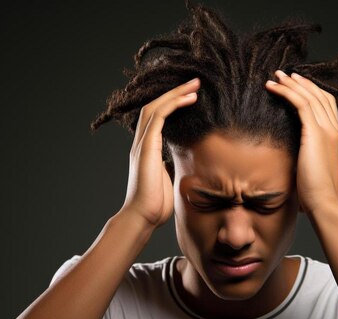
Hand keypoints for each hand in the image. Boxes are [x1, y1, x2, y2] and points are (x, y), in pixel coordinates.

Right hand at [119, 77, 199, 227]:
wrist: (143, 217)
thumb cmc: (156, 204)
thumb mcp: (168, 179)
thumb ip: (171, 166)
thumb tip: (183, 161)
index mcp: (147, 149)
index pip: (157, 117)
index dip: (173, 103)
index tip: (192, 95)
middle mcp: (142, 143)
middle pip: (155, 106)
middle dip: (175, 92)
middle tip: (196, 82)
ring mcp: (142, 144)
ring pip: (155, 107)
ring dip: (175, 94)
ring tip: (194, 85)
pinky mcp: (146, 148)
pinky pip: (157, 118)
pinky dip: (173, 105)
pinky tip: (189, 99)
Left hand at [265, 70, 337, 213]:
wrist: (327, 204)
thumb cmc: (317, 197)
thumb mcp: (310, 173)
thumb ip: (304, 161)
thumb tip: (291, 164)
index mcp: (335, 139)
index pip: (327, 106)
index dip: (312, 93)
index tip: (297, 86)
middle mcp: (333, 131)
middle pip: (320, 96)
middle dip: (302, 83)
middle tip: (285, 74)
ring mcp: (326, 131)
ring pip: (310, 96)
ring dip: (292, 83)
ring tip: (276, 76)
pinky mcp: (315, 133)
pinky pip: (300, 104)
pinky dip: (286, 92)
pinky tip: (273, 87)